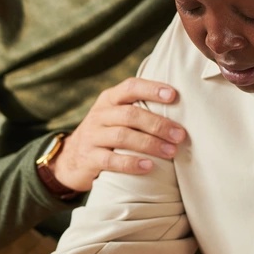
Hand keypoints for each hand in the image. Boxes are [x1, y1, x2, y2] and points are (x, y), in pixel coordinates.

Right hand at [52, 77, 186, 191]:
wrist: (70, 159)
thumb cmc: (106, 134)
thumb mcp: (115, 116)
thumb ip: (138, 109)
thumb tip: (182, 109)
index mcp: (109, 99)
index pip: (130, 87)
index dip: (151, 89)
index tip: (173, 95)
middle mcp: (99, 115)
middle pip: (130, 114)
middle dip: (158, 124)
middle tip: (180, 135)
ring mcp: (92, 136)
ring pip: (122, 136)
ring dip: (150, 144)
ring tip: (171, 151)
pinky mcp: (89, 158)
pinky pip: (111, 160)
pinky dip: (131, 163)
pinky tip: (149, 166)